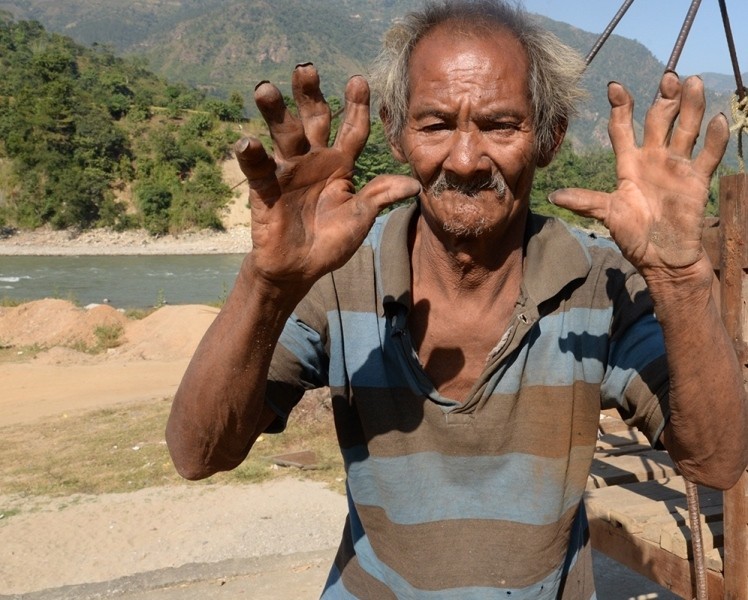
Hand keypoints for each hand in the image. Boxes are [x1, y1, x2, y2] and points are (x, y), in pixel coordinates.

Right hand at [236, 64, 419, 287]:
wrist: (299, 269)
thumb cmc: (331, 242)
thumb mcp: (360, 219)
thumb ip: (380, 197)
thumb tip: (414, 184)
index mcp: (340, 165)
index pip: (352, 130)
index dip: (356, 106)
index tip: (359, 80)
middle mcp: (314, 160)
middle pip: (313, 120)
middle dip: (309, 94)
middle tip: (306, 67)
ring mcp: (288, 171)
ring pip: (282, 135)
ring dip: (273, 112)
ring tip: (265, 89)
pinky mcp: (265, 188)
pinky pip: (257, 168)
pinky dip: (251, 156)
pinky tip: (247, 142)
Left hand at [549, 73, 728, 276]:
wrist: (661, 258)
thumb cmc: (633, 235)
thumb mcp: (608, 215)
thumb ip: (586, 202)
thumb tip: (554, 196)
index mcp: (629, 164)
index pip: (624, 128)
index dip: (621, 107)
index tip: (614, 86)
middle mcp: (654, 159)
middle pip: (660, 121)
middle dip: (663, 99)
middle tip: (668, 76)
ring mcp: (677, 167)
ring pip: (686, 129)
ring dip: (690, 106)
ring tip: (692, 83)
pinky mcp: (697, 180)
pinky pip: (708, 155)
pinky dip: (714, 138)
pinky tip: (716, 119)